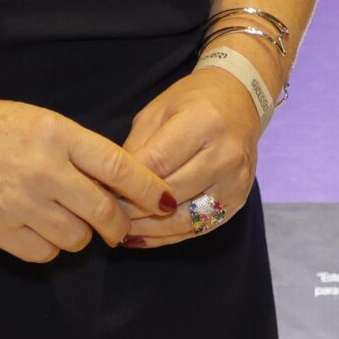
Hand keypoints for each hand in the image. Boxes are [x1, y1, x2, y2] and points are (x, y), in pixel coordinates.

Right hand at [0, 92, 180, 264]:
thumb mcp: (36, 120)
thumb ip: (75, 150)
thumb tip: (115, 183)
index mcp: (55, 133)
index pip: (118, 166)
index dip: (148, 189)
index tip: (164, 200)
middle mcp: (41, 168)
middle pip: (103, 211)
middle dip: (118, 224)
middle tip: (117, 226)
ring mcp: (18, 202)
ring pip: (76, 238)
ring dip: (82, 235)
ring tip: (70, 222)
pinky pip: (43, 253)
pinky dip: (50, 247)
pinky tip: (41, 230)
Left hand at [113, 67, 261, 248]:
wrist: (240, 101)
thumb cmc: (192, 101)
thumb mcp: (158, 111)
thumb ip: (137, 147)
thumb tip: (110, 184)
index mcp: (203, 123)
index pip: (156, 163)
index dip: (124, 181)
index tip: (98, 190)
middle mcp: (225, 155)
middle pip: (170, 194)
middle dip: (133, 207)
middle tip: (103, 213)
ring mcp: (235, 183)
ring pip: (184, 219)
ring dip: (148, 229)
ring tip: (119, 229)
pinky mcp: (237, 203)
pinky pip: (198, 229)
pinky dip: (167, 237)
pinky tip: (142, 236)